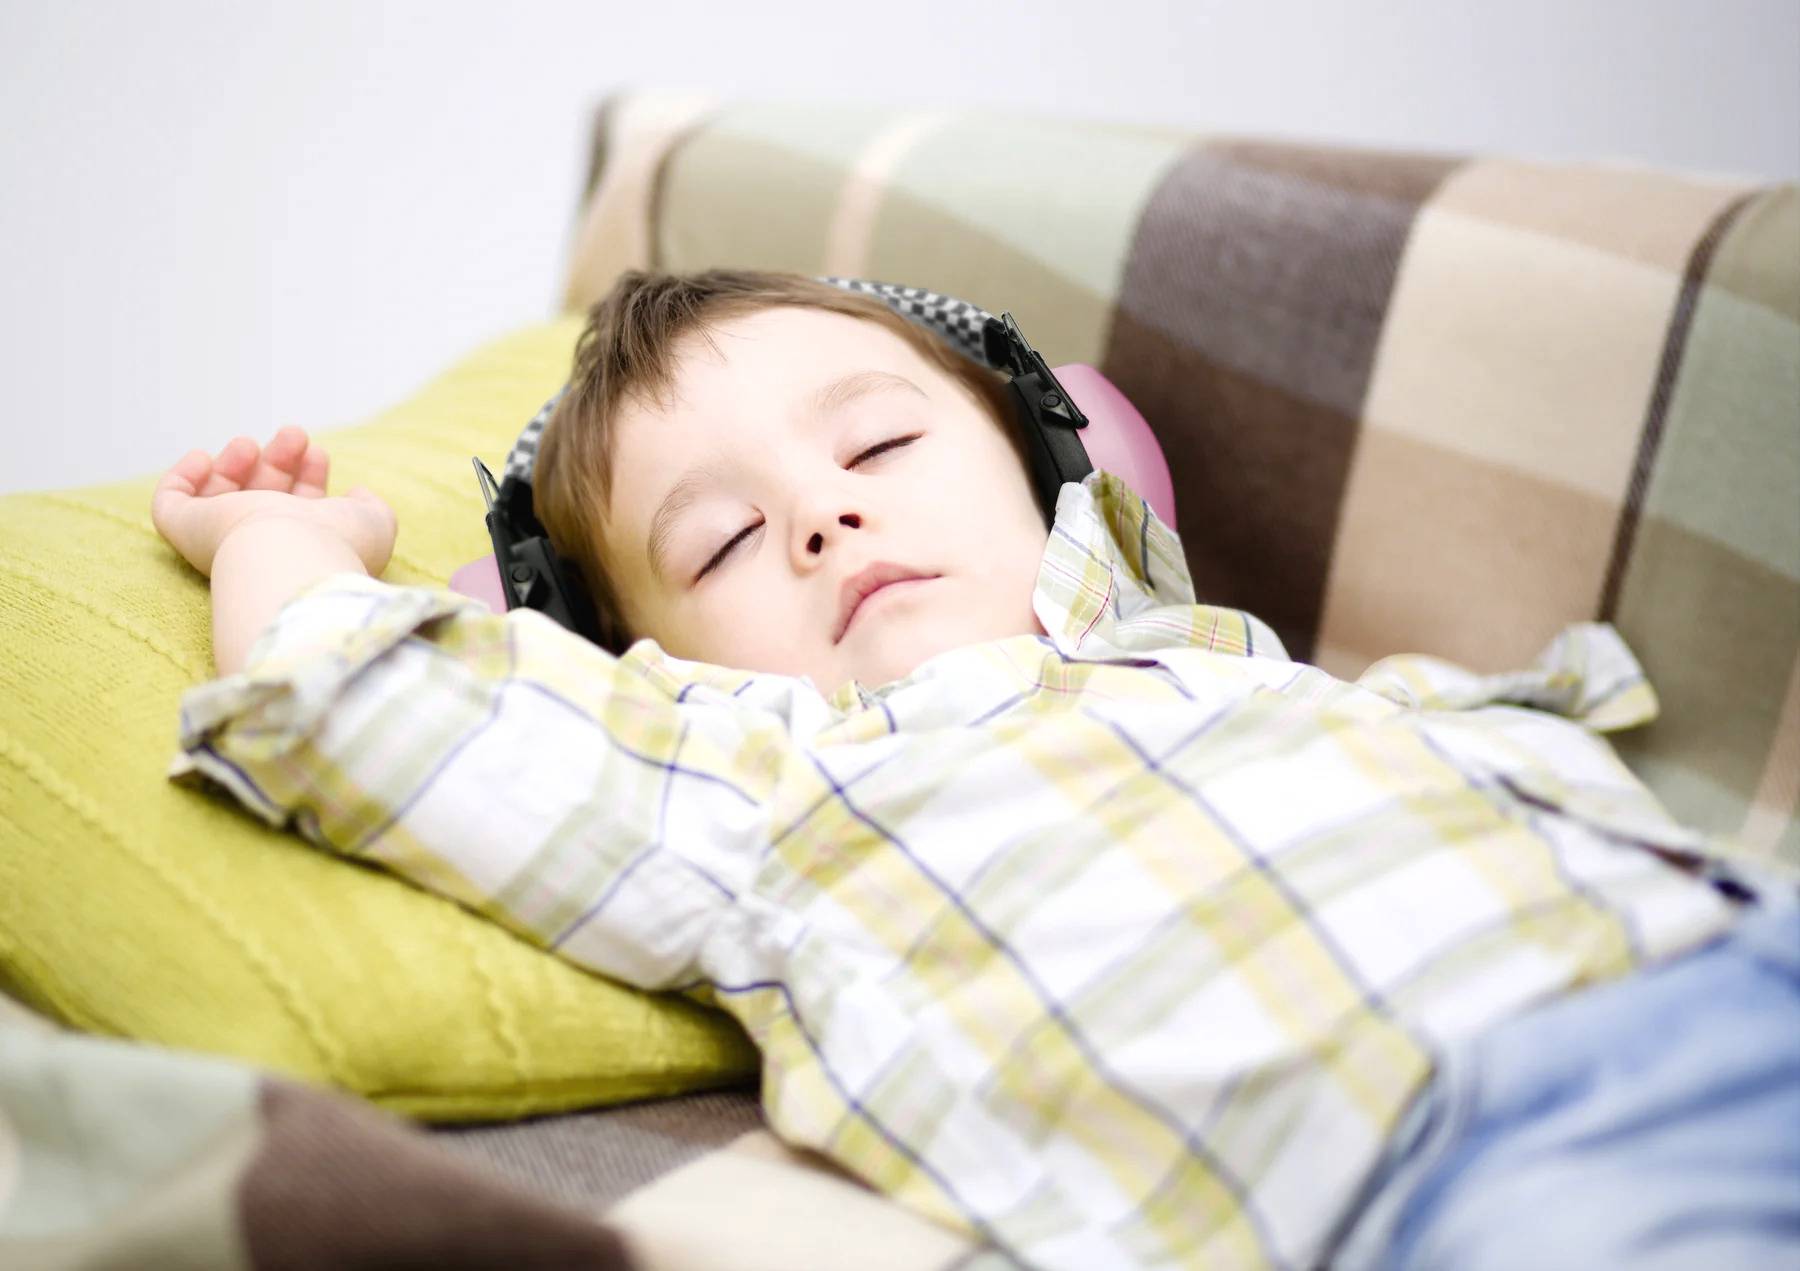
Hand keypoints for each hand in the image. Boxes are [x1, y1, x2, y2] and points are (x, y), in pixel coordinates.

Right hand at [151, 426, 397, 578]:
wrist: (291, 558)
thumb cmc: (338, 545)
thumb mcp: (373, 524)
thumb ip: (370, 507)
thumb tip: (357, 494)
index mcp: (302, 546)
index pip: (297, 509)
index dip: (307, 476)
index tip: (319, 453)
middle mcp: (261, 545)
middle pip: (260, 497)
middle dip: (278, 460)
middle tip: (295, 435)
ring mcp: (221, 540)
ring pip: (220, 497)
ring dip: (236, 462)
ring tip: (249, 445)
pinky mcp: (186, 531)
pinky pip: (169, 505)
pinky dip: (181, 477)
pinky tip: (203, 458)